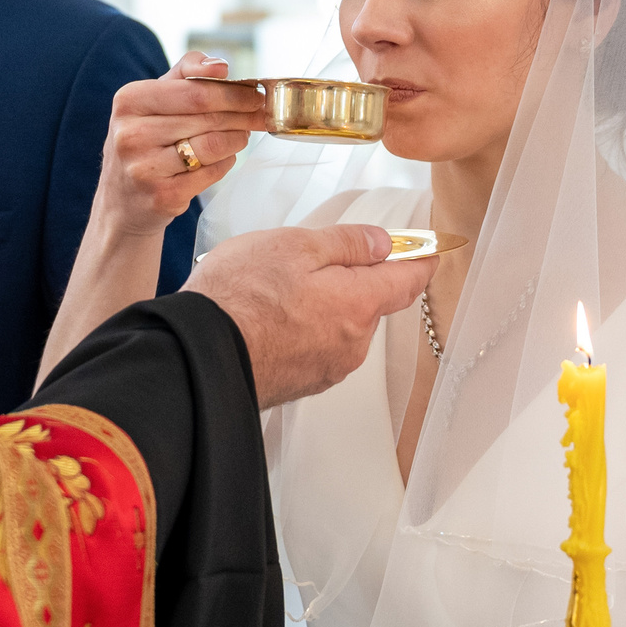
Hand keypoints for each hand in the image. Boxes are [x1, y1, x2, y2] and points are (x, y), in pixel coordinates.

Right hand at [95, 53, 270, 237]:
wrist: (122, 199)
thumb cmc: (145, 140)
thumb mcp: (152, 99)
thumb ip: (186, 73)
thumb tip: (219, 65)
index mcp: (129, 101)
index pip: (195, 92)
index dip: (233, 92)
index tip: (256, 93)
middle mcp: (131, 134)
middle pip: (208, 118)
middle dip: (243, 114)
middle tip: (260, 114)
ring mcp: (144, 168)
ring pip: (213, 146)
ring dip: (237, 139)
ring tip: (241, 135)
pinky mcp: (162, 196)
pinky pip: (212, 173)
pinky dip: (225, 163)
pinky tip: (223, 158)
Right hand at [186, 224, 435, 407]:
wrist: (198, 357)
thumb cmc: (239, 297)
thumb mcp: (294, 245)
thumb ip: (347, 243)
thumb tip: (384, 244)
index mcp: (360, 303)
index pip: (409, 279)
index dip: (419, 258)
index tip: (427, 249)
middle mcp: (353, 343)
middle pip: (371, 303)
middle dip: (352, 280)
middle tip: (308, 260)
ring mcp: (328, 368)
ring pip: (341, 326)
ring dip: (323, 306)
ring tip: (274, 290)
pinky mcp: (302, 383)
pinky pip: (316, 348)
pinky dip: (303, 330)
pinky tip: (268, 318)